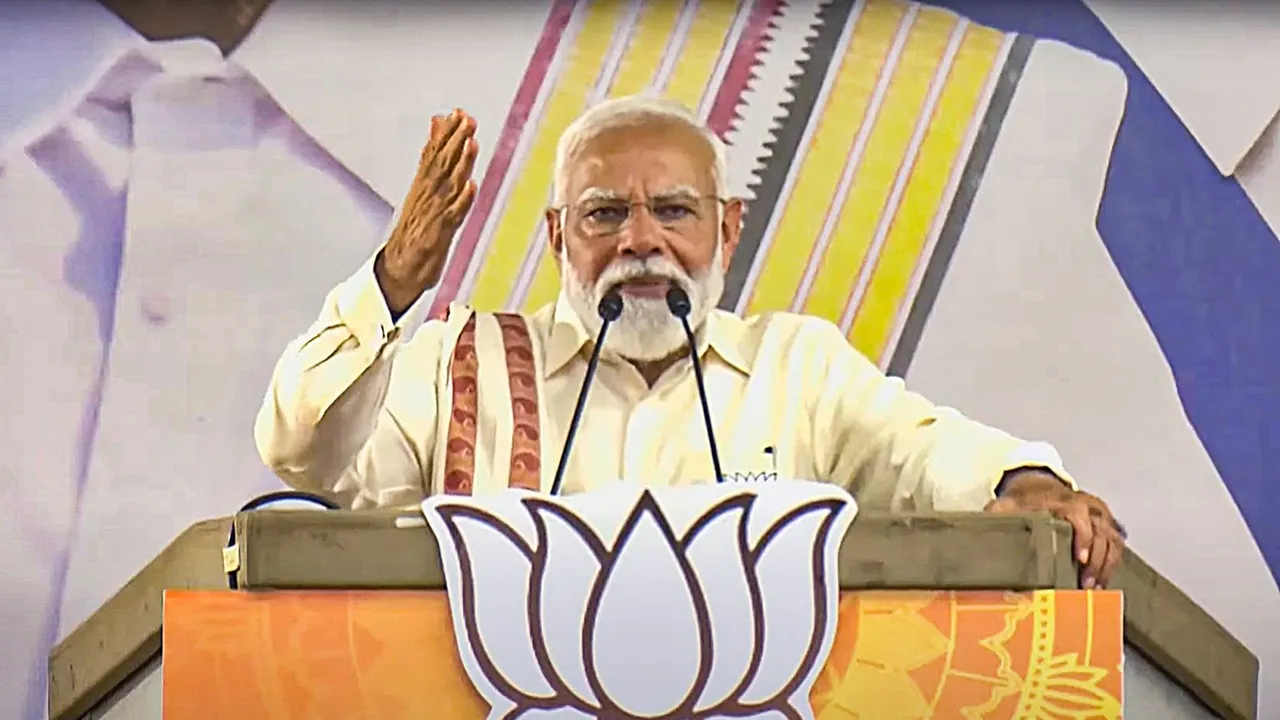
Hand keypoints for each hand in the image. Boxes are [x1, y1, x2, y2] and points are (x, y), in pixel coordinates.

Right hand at [376, 109, 478, 315]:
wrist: (398, 270)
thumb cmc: (415, 231)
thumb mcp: (421, 192)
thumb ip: (431, 157)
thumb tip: (436, 123)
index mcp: (423, 187)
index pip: (433, 155)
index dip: (445, 134)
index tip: (457, 112)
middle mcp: (427, 198)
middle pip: (441, 164)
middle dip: (454, 140)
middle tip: (465, 118)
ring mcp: (434, 216)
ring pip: (448, 186)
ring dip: (460, 163)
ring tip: (471, 142)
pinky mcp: (439, 235)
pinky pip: (453, 216)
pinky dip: (462, 201)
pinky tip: (471, 186)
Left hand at [984, 469, 1124, 588]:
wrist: (1043, 489)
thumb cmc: (1027, 501)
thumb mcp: (1009, 503)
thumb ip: (998, 512)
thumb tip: (984, 525)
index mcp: (1066, 501)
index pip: (1080, 515)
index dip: (1083, 536)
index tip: (1080, 557)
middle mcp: (1088, 506)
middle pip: (1101, 532)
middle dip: (1097, 560)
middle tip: (1086, 584)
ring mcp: (1100, 516)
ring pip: (1113, 541)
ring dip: (1105, 566)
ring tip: (1092, 587)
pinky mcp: (1108, 526)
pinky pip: (1117, 546)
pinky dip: (1111, 565)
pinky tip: (1100, 582)